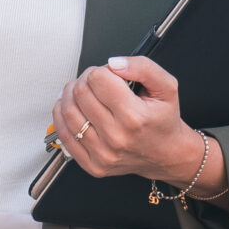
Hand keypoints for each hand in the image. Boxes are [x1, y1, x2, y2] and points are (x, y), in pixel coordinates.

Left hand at [50, 56, 213, 189]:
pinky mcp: (92, 164)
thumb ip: (143, 67)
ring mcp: (102, 153)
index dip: (100, 70)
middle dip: (84, 80)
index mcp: (135, 117)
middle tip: (95, 82)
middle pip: (80, 93)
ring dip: (70, 94)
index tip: (107, 75)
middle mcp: (117, 137)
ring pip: (68, 111)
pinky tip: (72, 108)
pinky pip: (64, 133)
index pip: (97, 79)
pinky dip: (62, 115)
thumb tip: (113, 63)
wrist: (165, 154)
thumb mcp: (166, 87)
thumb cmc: (163, 120)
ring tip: (82, 92)